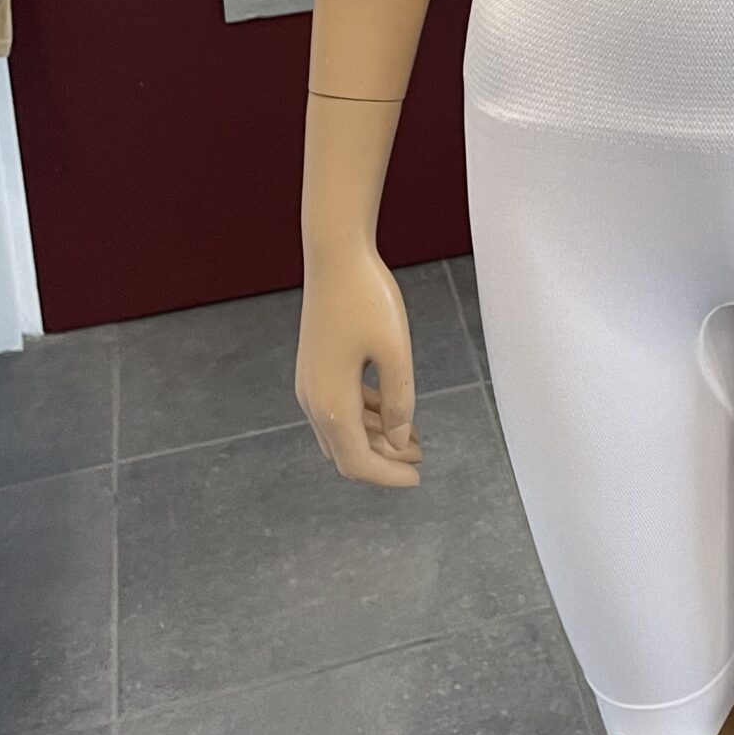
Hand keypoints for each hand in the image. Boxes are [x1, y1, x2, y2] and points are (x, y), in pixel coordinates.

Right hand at [295, 242, 423, 486]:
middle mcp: (314, 400)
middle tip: (422, 457)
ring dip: (377, 438)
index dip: (389, 476)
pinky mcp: (316, 368)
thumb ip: (401, 400)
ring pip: (343, 430)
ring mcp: (311, 384)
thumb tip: (403, 442)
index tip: (419, 478)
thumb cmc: (368, 299)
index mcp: (332, 403)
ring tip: (415, 435)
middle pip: (347, 452)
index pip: (358, 462)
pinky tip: (394, 408)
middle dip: (385, 459)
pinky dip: (366, 416)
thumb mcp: (396, 352)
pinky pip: (339, 407)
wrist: (335, 256)